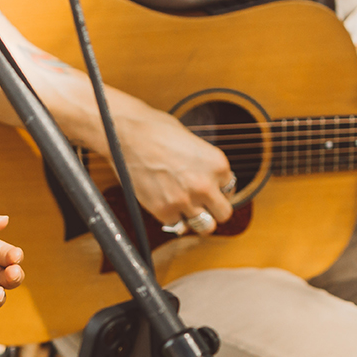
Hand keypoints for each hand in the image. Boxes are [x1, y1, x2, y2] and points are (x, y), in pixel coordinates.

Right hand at [119, 105, 236, 233]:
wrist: (126, 135)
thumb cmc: (156, 130)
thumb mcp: (192, 142)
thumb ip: (204, 165)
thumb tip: (207, 180)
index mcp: (218, 164)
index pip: (230, 190)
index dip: (217, 190)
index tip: (206, 188)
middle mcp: (205, 185)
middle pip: (224, 214)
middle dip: (213, 210)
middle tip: (201, 205)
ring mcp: (185, 201)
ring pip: (205, 227)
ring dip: (196, 219)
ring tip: (184, 209)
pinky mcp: (164, 211)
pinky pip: (177, 226)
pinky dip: (172, 219)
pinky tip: (165, 205)